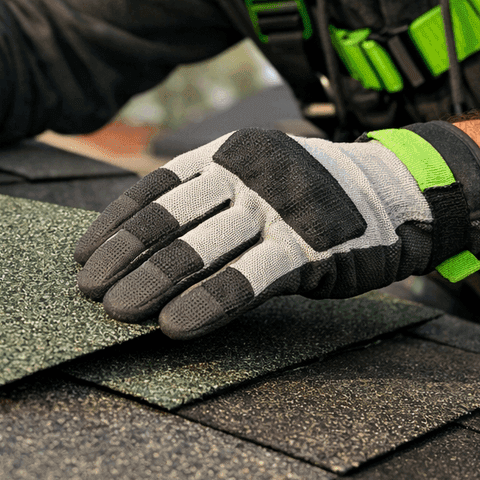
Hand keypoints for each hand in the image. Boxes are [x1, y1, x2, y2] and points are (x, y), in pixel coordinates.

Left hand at [75, 123, 479, 338]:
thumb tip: (145, 246)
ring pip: (197, 249)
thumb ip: (210, 200)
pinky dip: (205, 304)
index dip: (115, 225)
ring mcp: (275, 208)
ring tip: (118, 312)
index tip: (84, 256)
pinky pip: (245, 280)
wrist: (396, 190)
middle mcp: (245, 174)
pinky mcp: (306, 247)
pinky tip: (174, 325)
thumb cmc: (313, 195)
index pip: (155, 189)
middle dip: (122, 259)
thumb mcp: (257, 177)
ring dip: (151, 284)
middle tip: (90, 291)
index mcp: (226, 154)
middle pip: (167, 220)